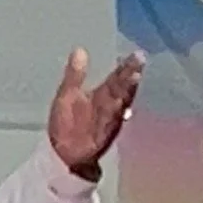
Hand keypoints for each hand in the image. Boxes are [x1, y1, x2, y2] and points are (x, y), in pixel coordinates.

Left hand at [47, 48, 144, 178]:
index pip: (116, 78)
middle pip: (122, 88)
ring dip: (128, 92)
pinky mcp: (104, 135)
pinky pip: (113, 123)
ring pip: (121, 104)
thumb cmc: (66, 124)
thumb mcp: (67, 94)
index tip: (137, 54)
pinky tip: (124, 105)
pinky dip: (118, 115)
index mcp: (101, 95)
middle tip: (140, 59)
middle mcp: (109, 107)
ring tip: (135, 76)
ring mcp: (109, 121)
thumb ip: (75, 74)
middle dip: (130, 75)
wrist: (62, 153)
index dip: (126, 67)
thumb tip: (80, 50)